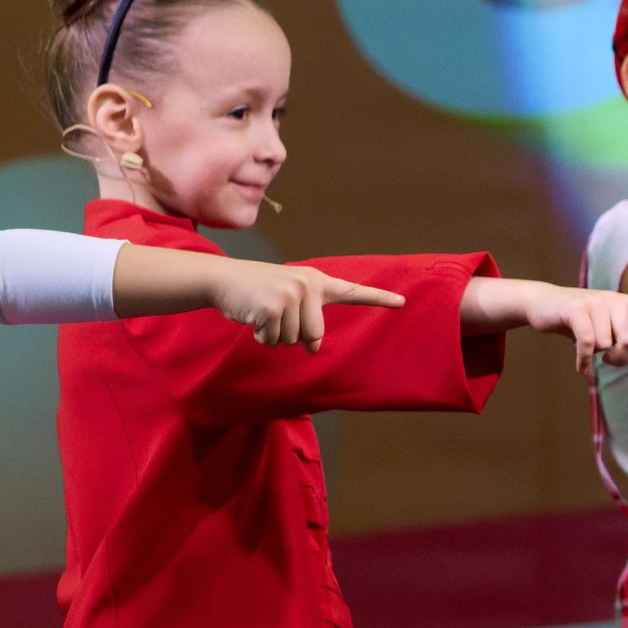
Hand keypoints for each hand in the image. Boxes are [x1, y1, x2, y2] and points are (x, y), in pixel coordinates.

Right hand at [205, 259, 405, 351]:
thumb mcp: (290, 300)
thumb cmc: (260, 291)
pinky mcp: (271, 308)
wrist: (225, 279)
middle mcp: (308, 285)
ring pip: (292, 340)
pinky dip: (261, 336)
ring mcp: (290, 295)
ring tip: (263, 312)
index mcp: (317, 282)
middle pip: (314, 335)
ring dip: (274, 335)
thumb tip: (313, 348)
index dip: (379, 298)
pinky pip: (273, 340)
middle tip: (276, 315)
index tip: (402, 302)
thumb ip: (308, 322)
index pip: (353, 292)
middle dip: (294, 335)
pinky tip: (253, 317)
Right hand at [519, 284, 627, 370]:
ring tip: (587, 355)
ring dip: (594, 356)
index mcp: (621, 305)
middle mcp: (611, 301)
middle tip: (609, 361)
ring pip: (605, 344)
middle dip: (620, 357)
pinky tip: (581, 369)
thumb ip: (627, 340)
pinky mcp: (576, 309)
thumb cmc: (578, 320)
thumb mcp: (604, 330)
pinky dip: (584, 360)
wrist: (543, 305)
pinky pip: (588, 343)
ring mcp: (593, 303)